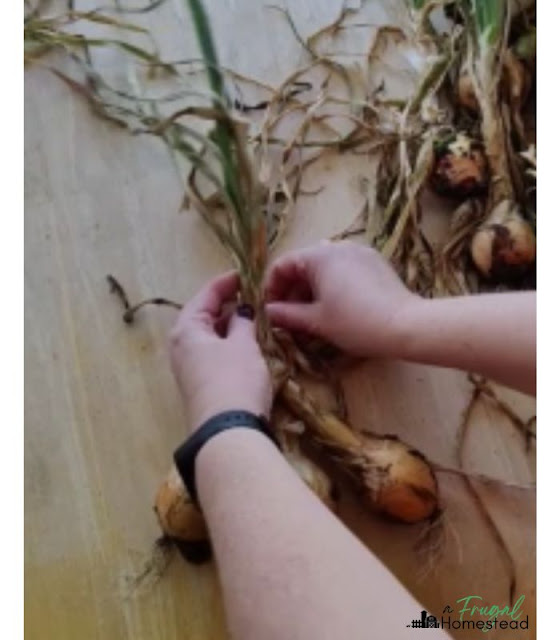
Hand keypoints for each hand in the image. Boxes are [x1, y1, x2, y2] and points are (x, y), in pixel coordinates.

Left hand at [169, 272, 271, 434]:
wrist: (228, 433)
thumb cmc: (234, 380)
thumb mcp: (243, 345)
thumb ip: (243, 322)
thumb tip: (243, 311)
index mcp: (186, 329)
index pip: (206, 295)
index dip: (226, 283)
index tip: (246, 275)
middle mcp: (181, 346)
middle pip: (205, 315)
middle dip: (229, 305)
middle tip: (254, 296)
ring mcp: (189, 367)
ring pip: (210, 336)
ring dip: (231, 325)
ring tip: (255, 317)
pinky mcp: (201, 384)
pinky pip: (214, 353)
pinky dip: (229, 343)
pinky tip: (248, 343)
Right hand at [265, 241, 419, 357]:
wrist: (406, 326)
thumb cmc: (356, 322)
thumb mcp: (316, 321)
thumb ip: (287, 315)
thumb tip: (266, 312)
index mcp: (319, 255)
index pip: (282, 265)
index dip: (271, 288)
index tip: (270, 310)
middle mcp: (338, 245)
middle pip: (303, 264)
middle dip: (292, 290)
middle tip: (289, 317)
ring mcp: (359, 252)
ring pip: (324, 267)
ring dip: (311, 288)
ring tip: (311, 315)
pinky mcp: (375, 262)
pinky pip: (344, 269)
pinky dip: (332, 285)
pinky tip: (335, 307)